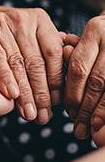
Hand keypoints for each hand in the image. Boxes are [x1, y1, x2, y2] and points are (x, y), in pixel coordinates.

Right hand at [0, 6, 63, 123]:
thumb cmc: (13, 33)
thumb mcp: (34, 35)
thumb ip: (50, 50)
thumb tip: (68, 77)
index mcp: (39, 19)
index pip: (53, 53)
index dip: (56, 80)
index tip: (56, 102)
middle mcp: (22, 20)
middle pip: (35, 61)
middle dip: (40, 92)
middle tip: (42, 114)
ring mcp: (1, 24)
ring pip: (17, 63)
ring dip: (24, 92)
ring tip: (29, 112)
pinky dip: (5, 78)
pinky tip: (12, 95)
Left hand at [64, 14, 104, 138]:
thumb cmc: (104, 37)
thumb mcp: (89, 38)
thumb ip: (74, 50)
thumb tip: (61, 57)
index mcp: (95, 31)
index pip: (78, 68)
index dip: (73, 94)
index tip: (69, 112)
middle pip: (96, 82)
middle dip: (86, 107)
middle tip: (79, 128)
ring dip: (101, 112)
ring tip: (92, 130)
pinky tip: (103, 122)